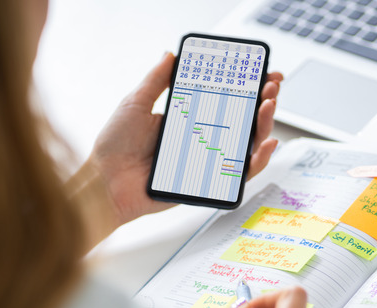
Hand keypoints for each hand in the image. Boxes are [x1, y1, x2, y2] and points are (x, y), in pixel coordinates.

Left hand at [75, 52, 283, 232]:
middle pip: (243, 121)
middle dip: (263, 102)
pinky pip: (240, 174)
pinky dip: (258, 160)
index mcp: (187, 120)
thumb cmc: (114, 148)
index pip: (225, 101)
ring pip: (247, 145)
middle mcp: (201, 140)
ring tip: (269, 106)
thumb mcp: (135, 104)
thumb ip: (155, 80)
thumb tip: (170, 55)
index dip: (246, 88)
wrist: (105, 183)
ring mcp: (207, 161)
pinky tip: (266, 144)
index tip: (261, 73)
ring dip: (264, 124)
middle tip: (271, 86)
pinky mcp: (208, 183)